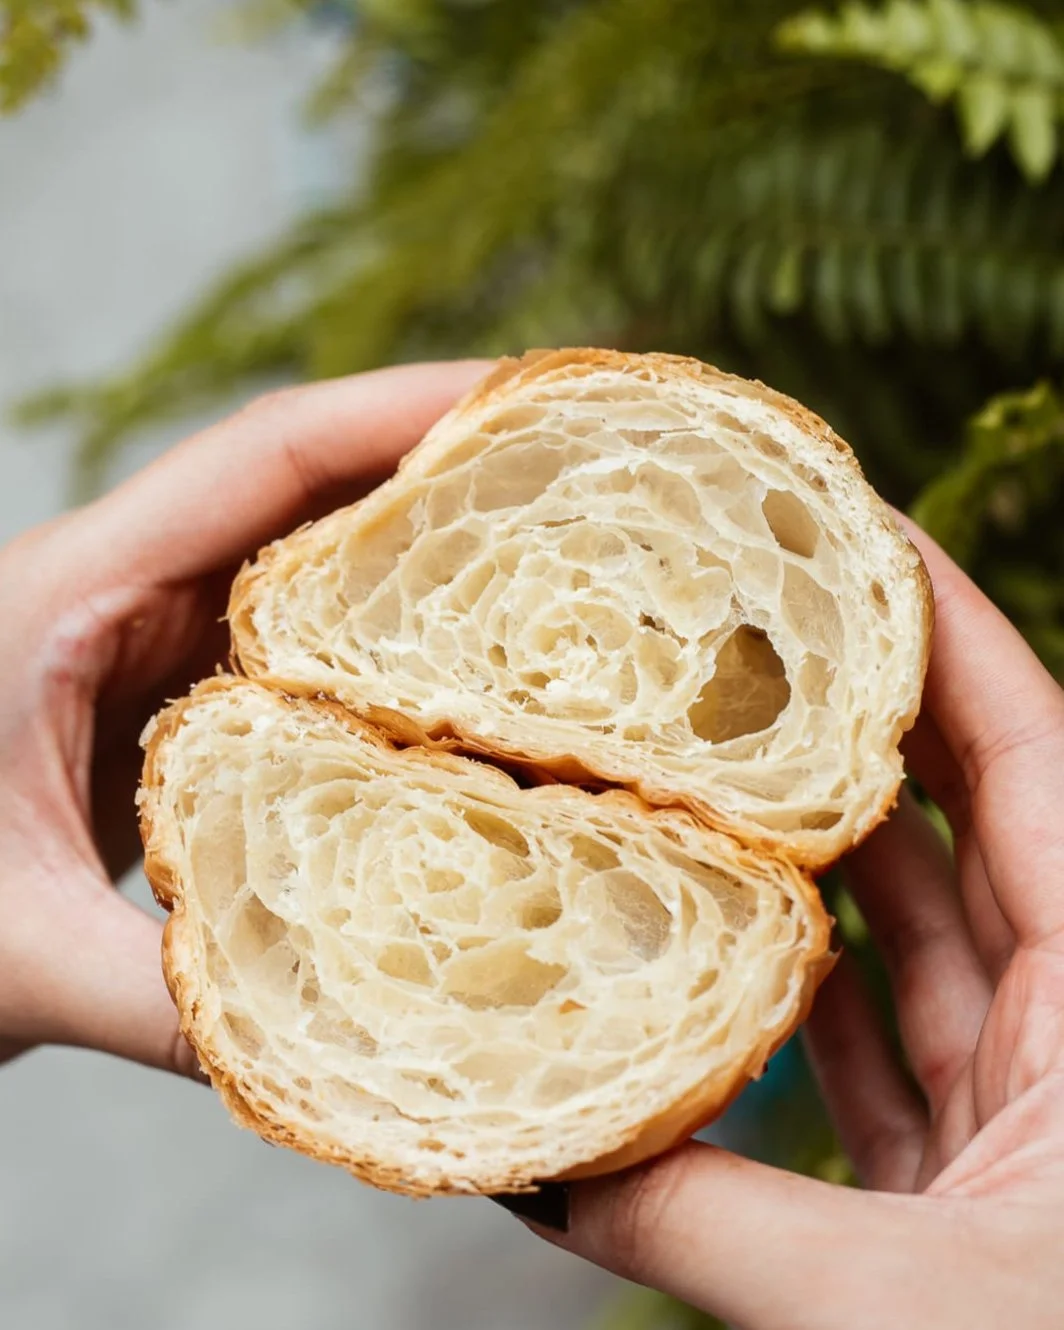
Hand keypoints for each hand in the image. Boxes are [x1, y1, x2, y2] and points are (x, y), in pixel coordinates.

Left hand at [0, 361, 487, 1077]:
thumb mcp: (12, 955)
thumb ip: (165, 1001)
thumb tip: (332, 1040)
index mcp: (67, 595)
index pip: (258, 459)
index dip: (397, 414)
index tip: (521, 396)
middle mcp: (116, 591)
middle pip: (303, 488)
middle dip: (441, 465)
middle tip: (575, 465)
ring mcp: (142, 638)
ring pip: (303, 562)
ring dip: (420, 552)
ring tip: (551, 558)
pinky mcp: (161, 693)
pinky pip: (289, 640)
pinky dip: (377, 640)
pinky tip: (455, 677)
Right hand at [538, 524, 1063, 1328]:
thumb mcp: (904, 1310)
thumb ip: (705, 1221)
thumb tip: (528, 1161)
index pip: (1034, 757)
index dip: (948, 633)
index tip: (854, 531)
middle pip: (960, 820)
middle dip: (853, 725)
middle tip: (742, 639)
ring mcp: (1029, 1097)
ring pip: (910, 931)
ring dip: (810, 858)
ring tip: (706, 774)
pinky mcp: (980, 1172)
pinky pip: (882, 1040)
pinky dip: (801, 995)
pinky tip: (725, 951)